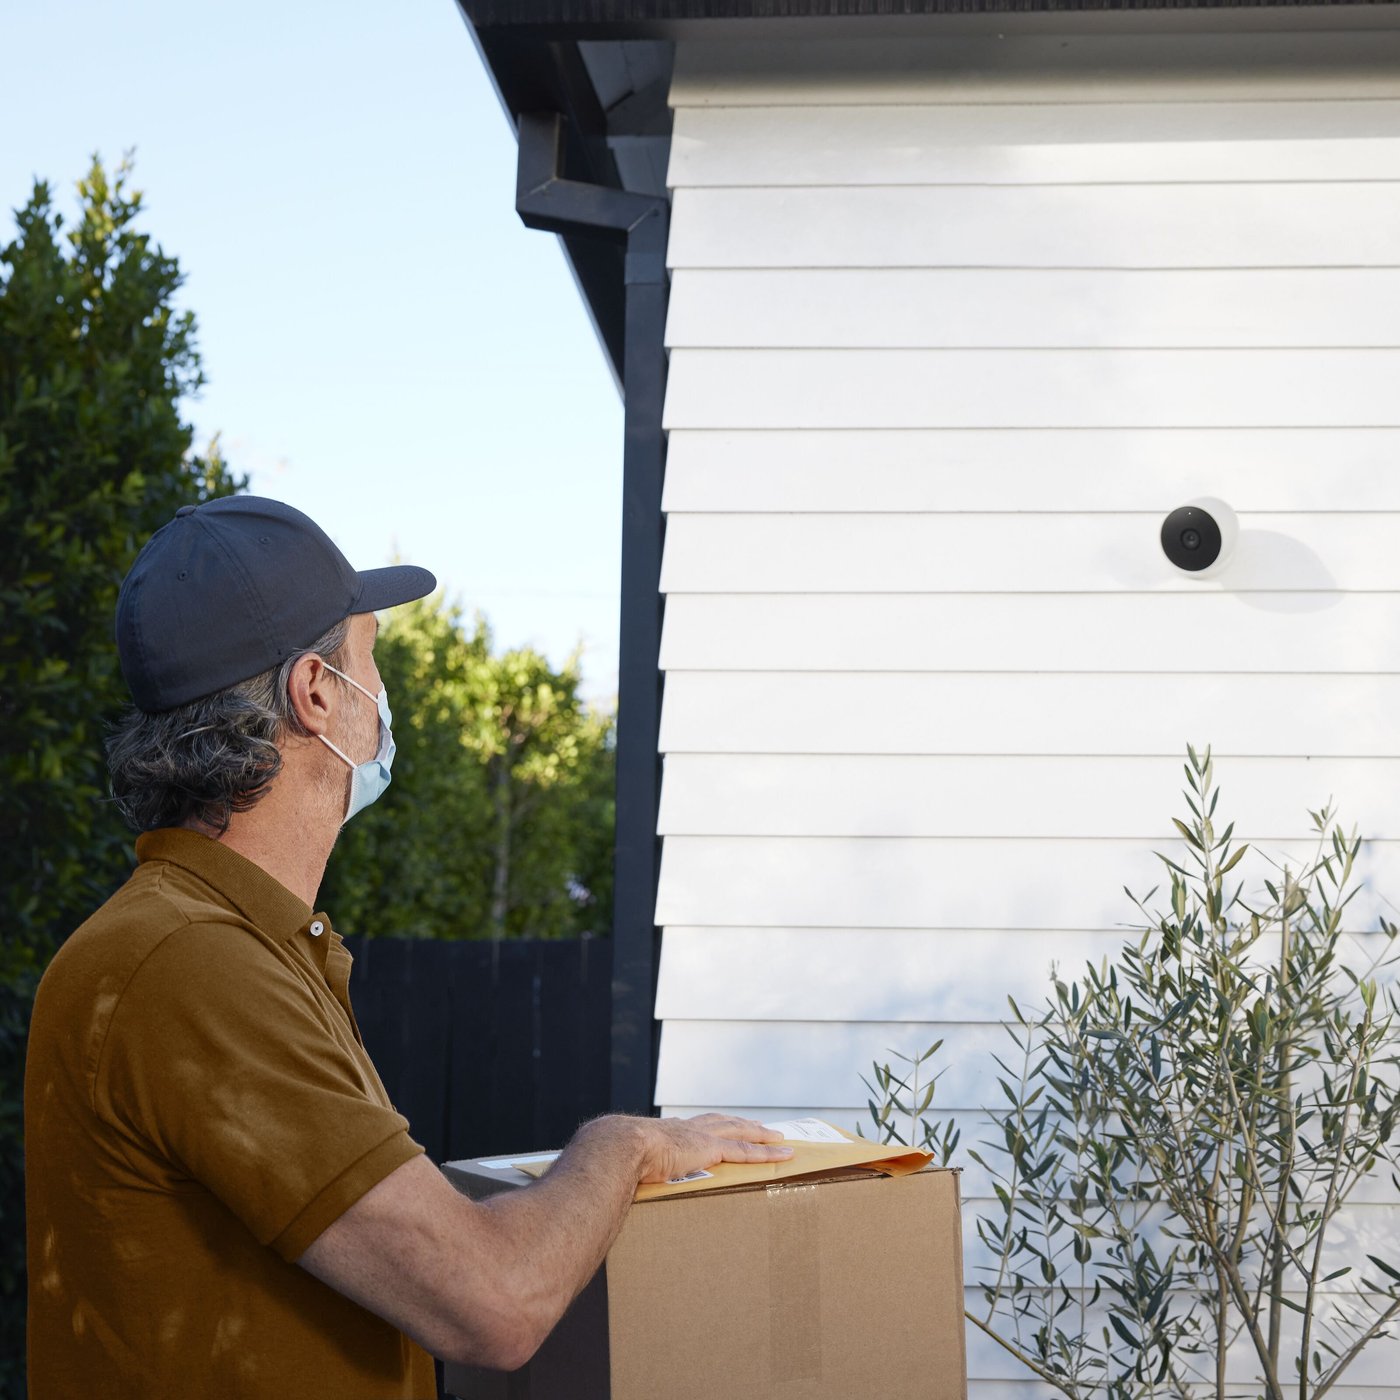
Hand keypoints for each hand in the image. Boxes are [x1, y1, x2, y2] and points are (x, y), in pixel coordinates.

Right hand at [631, 1113, 792, 1184]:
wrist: (623, 1146)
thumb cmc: (619, 1156)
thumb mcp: (630, 1160)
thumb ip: (636, 1166)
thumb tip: (624, 1178)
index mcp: (672, 1131)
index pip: (699, 1125)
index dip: (715, 1125)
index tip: (724, 1125)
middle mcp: (690, 1128)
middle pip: (725, 1122)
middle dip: (744, 1124)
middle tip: (760, 1126)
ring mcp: (703, 1136)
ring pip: (741, 1132)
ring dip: (761, 1135)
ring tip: (778, 1137)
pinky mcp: (711, 1149)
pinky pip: (745, 1152)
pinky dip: (766, 1153)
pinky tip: (782, 1154)